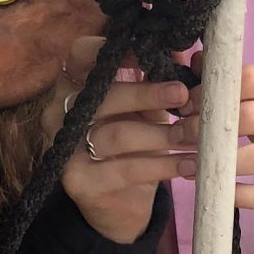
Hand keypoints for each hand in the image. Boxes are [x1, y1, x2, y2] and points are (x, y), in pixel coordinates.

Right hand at [43, 36, 190, 243]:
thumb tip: (183, 49)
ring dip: (161, 133)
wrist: (118, 203)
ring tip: (194, 134)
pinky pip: (125, 169)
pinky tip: (189, 164)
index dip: (114, 50)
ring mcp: (65, 149)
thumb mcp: (147, 107)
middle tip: (183, 94)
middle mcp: (59, 113)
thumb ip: (160, 77)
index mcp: (73, 83)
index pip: (81, 53)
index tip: (151, 54)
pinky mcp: (78, 182)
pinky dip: (162, 166)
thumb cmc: (134, 144)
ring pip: (116, 134)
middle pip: (102, 94)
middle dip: (146, 93)